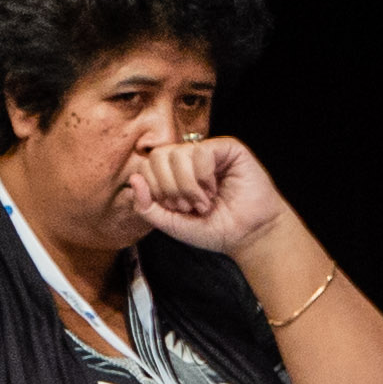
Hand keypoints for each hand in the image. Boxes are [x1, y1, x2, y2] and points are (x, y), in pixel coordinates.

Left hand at [123, 134, 292, 258]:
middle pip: (158, 156)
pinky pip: (202, 151)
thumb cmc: (214, 229)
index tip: (176, 209)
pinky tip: (214, 190)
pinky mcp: (228, 148)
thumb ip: (147, 206)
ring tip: (204, 201)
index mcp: (173, 173)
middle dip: (169, 187)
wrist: (248, 235)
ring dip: (188, 185)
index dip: (155, 190)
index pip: (146, 166)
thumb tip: (133, 180)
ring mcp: (208, 152)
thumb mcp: (171, 223)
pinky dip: (203, 176)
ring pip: (178, 154)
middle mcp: (189, 159)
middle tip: (188, 206)